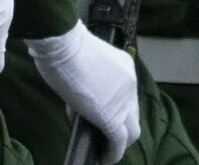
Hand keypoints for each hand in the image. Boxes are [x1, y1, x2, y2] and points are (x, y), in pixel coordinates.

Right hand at [26, 27, 139, 152]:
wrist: (64, 44)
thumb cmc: (65, 46)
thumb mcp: (84, 63)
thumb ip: (87, 82)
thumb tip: (79, 106)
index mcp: (125, 68)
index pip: (126, 96)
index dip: (115, 109)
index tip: (99, 115)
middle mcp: (130, 84)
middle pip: (133, 115)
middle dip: (121, 128)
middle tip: (104, 137)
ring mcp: (123, 102)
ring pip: (131, 132)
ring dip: (119, 145)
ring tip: (105, 152)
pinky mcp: (112, 118)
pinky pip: (118, 142)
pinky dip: (112, 154)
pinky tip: (104, 159)